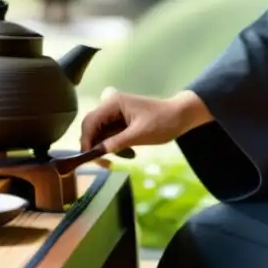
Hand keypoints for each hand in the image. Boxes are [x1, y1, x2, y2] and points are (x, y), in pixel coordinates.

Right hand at [79, 89, 210, 154]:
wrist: (181, 116)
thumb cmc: (163, 122)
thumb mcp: (139, 135)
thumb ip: (116, 142)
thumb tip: (96, 152)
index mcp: (113, 103)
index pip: (90, 122)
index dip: (86, 141)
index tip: (88, 159)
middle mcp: (110, 105)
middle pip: (92, 127)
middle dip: (94, 147)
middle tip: (104, 164)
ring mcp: (115, 112)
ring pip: (100, 133)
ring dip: (105, 148)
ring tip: (117, 160)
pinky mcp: (121, 120)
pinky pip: (109, 135)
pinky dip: (114, 146)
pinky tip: (127, 153)